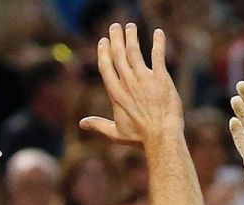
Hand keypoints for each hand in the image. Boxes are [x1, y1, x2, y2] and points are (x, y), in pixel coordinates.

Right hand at [79, 23, 183, 146]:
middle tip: (115, 27)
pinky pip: (158, 55)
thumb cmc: (140, 138)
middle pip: (118, 54)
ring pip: (134, 51)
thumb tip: (82, 123)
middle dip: (115, 38)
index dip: (104, 52)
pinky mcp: (161, 78)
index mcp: (115, 93)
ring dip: (132, 36)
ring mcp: (144, 79)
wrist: (161, 137)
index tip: (103, 41)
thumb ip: (98, 125)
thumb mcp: (115, 133)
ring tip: (131, 26)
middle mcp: (127, 82)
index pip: (105, 66)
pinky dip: (158, 42)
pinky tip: (159, 33)